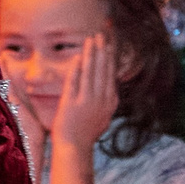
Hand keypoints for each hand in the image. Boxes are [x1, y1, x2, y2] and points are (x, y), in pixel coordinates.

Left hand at [51, 35, 119, 152]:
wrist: (75, 148)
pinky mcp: (72, 104)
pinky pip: (75, 82)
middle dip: (102, 50)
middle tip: (102, 35)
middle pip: (103, 70)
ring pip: (91, 72)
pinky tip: (78, 57)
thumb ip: (107, 102)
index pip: (111, 75)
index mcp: (110, 101)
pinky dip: (77, 68)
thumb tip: (111, 89)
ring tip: (92, 40)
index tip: (110, 44)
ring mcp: (87, 101)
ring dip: (91, 54)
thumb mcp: (104, 117)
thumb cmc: (87, 133)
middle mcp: (101, 100)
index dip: (110, 58)